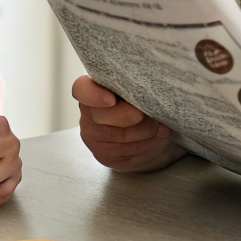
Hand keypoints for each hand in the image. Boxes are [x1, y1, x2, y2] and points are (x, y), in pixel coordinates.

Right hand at [73, 75, 187, 172]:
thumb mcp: (137, 86)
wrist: (145, 127)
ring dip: (146, 131)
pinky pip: (128, 153)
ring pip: (120, 138)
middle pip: (101, 117)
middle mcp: (87, 115)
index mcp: (91, 90)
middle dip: (129, 116)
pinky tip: (156, 138)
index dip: (93, 96)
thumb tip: (152, 86)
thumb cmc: (140, 99)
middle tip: (148, 114)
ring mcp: (94, 138)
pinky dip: (148, 145)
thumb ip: (137, 83)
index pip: (81, 90)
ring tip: (160, 125)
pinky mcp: (105, 157)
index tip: (112, 99)